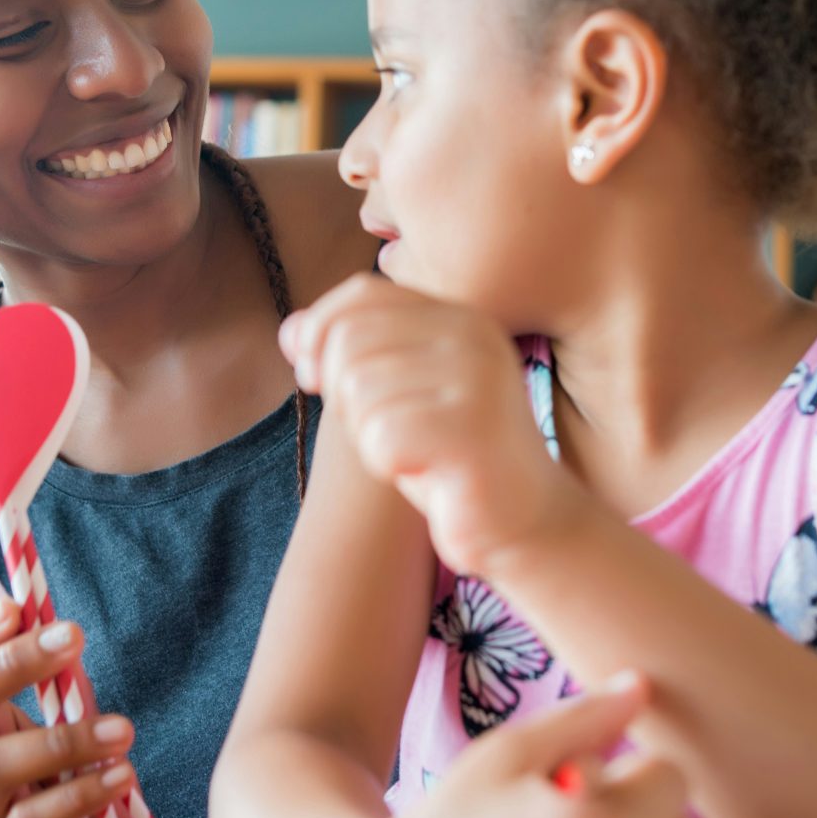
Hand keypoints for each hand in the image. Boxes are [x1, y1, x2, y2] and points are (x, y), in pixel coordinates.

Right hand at [0, 599, 138, 817]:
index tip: (15, 607)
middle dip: (6, 663)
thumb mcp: (58, 721)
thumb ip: (54, 678)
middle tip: (74, 637)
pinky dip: (81, 793)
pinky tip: (122, 776)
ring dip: (61, 738)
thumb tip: (55, 622)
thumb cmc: (65, 781)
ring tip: (123, 729)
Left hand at [281, 275, 582, 576]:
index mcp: (461, 317)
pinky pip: (381, 436)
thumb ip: (353, 356)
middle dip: (343, 395)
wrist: (527, 523)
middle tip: (382, 433)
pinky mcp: (472, 429)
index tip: (312, 376)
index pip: (364, 293)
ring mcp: (477, 379)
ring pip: (359, 390)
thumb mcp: (401, 394)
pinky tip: (426, 473)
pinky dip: (386, 464)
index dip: (320, 330)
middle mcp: (474, 335)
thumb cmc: (452, 459)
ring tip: (414, 454)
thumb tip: (289, 332)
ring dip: (368, 436)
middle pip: (350, 341)